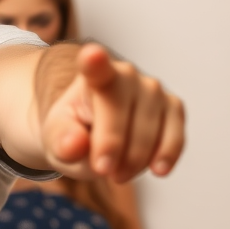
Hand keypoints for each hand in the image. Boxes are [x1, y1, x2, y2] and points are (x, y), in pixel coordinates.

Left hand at [38, 43, 184, 181]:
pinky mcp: (173, 108)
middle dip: (111, 150)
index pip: (95, 68)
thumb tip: (75, 145)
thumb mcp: (56, 139)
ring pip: (149, 132)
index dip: (95, 63)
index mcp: (92, 76)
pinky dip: (164, 157)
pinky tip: (156, 169)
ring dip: (133, 161)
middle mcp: (127, 75)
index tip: (91, 55)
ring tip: (117, 173)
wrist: (94, 134)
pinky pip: (174, 137)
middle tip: (101, 170)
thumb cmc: (72, 132)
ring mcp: (153, 90)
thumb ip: (61, 141)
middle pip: (121, 116)